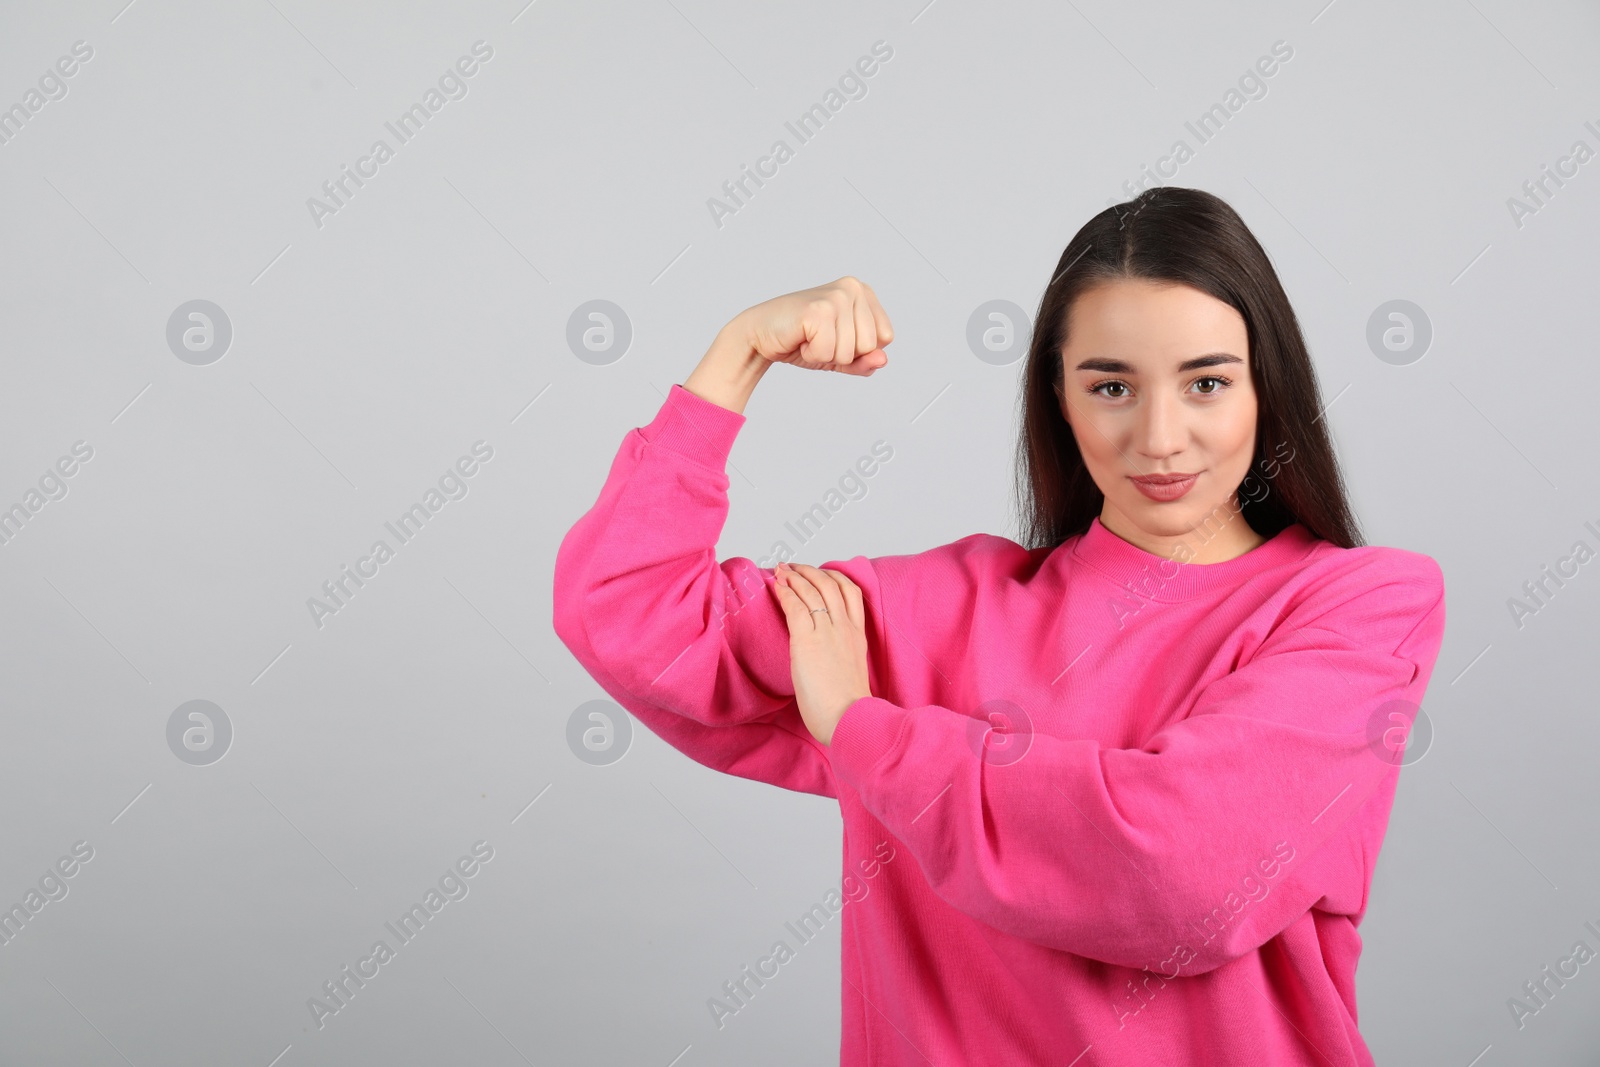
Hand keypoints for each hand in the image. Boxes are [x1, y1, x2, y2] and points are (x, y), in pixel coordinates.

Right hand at [736, 276, 892, 374]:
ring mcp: (836, 297)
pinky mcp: (819, 310)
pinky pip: (828, 352)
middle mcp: (853, 288)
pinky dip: (812, 355)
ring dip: (825, 355)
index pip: (886, 337)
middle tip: (818, 338)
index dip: (860, 349)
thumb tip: (882, 359)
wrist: (760, 335)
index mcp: (863, 292)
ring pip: (850, 352)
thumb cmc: (801, 341)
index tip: (835, 337)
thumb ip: (864, 360)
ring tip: (808, 338)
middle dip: (842, 353)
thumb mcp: (840, 355)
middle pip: (870, 346)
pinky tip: (800, 339)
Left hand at [772, 562, 871, 745]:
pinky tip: (776, 586)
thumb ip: (840, 655)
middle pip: (830, 585)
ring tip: (781, 570)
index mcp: (858, 636)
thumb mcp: (851, 671)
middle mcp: (845, 628)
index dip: (833, 578)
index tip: (819, 574)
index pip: (851, 594)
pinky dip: (786, 592)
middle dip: (810, 571)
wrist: (850, 719)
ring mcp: (828, 633)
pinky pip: (796, 608)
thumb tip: (823, 654)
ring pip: (812, 591)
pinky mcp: (808, 642)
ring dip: (795, 576)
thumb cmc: (848, 707)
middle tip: (794, 566)